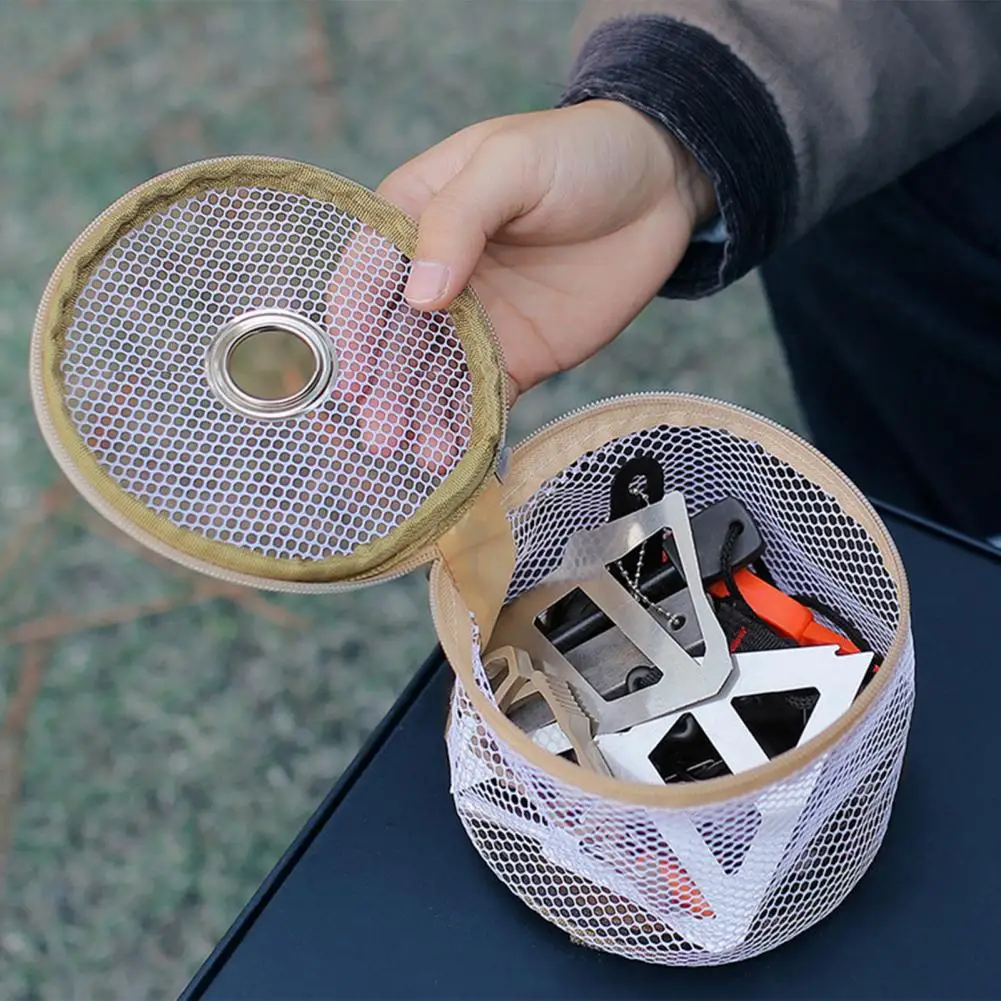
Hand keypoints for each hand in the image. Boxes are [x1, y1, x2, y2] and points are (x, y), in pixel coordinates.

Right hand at [326, 100, 714, 472]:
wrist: (659, 188)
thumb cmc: (579, 154)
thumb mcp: (512, 162)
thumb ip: (460, 219)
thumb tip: (421, 294)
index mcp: (414, 220)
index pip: (366, 279)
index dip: (355, 330)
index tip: (354, 378)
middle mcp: (434, 279)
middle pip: (394, 343)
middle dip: (386, 391)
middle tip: (383, 436)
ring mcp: (475, 325)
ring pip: (434, 380)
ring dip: (422, 419)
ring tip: (425, 455)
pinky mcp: (516, 359)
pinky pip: (484, 400)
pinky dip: (469, 429)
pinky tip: (456, 457)